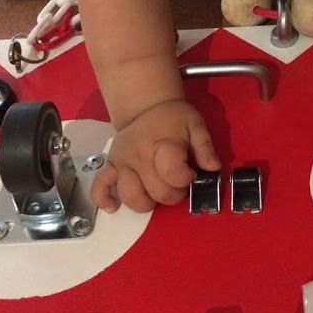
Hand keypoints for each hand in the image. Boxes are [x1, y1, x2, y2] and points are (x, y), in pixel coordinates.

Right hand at [91, 99, 220, 212]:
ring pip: (131, 196)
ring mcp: (121, 161)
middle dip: (174, 195)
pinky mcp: (109, 165)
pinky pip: (99, 187)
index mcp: (162, 143)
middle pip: (156, 192)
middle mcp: (139, 155)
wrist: (148, 106)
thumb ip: (205, 146)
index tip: (190, 173)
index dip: (186, 179)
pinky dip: (104, 200)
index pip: (173, 174)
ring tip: (156, 192)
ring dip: (148, 203)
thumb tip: (213, 167)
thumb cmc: (174, 118)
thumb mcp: (196, 124)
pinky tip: (114, 206)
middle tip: (178, 184)